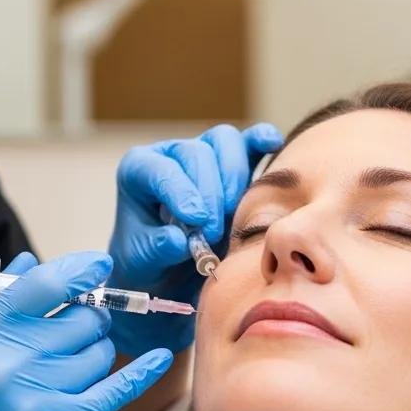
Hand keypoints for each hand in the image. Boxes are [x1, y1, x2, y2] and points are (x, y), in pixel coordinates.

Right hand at [0, 251, 172, 410]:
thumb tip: (31, 262)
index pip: (46, 283)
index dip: (81, 269)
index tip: (99, 265)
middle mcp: (8, 354)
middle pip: (81, 319)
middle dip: (88, 320)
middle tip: (77, 329)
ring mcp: (32, 391)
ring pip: (96, 355)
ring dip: (94, 354)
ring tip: (71, 366)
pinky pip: (110, 392)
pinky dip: (139, 374)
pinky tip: (158, 359)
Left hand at [107, 122, 283, 356]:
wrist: (169, 271)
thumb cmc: (149, 260)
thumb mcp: (143, 261)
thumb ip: (157, 248)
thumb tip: (178, 239)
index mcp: (139, 169)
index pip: (159, 169)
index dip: (180, 192)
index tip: (195, 221)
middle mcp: (171, 154)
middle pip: (196, 152)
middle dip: (209, 193)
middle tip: (212, 232)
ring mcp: (204, 153)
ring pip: (225, 142)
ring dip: (234, 177)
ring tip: (233, 214)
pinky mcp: (234, 161)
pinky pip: (249, 141)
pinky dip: (261, 139)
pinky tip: (271, 144)